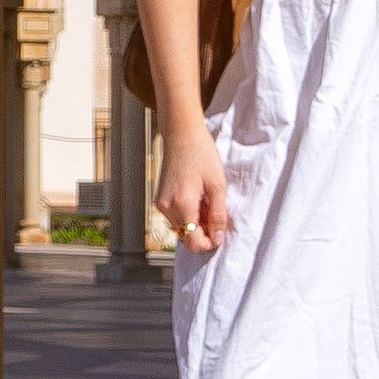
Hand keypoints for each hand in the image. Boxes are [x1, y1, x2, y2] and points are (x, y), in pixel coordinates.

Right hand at [160, 118, 230, 260]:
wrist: (182, 136)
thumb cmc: (201, 155)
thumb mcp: (217, 186)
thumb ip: (218, 215)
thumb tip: (218, 238)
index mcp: (182, 205)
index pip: (193, 242)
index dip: (209, 243)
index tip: (219, 233)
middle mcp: (167, 208)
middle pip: (186, 237)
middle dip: (203, 232)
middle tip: (215, 212)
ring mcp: (161, 205)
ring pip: (181, 229)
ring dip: (195, 223)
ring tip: (205, 202)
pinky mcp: (160, 200)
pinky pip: (175, 218)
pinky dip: (187, 215)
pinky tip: (196, 199)